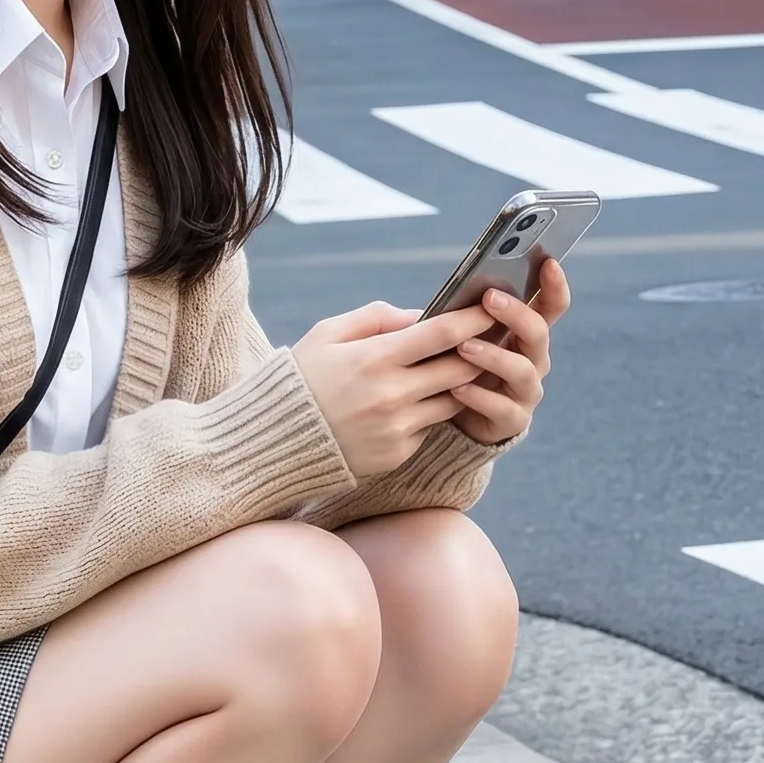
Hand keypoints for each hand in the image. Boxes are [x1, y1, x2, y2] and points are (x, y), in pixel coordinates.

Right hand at [293, 299, 496, 480]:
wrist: (273, 440)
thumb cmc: (302, 377)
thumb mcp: (328, 333)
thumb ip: (377, 318)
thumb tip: (421, 314)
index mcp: (374, 357)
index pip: (443, 333)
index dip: (473, 319)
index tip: (490, 308)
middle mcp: (392, 395)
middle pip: (461, 368)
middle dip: (480, 352)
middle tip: (488, 339)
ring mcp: (397, 428)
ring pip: (453, 400)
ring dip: (459, 384)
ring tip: (455, 368)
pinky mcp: (397, 454)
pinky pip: (430, 427)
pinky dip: (429, 411)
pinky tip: (416, 401)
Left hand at [451, 260, 570, 446]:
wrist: (456, 420)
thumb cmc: (460, 365)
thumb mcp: (465, 335)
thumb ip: (467, 313)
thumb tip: (458, 283)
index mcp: (526, 334)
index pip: (551, 306)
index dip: (555, 285)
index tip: (548, 262)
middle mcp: (534, 360)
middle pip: (538, 333)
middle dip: (516, 314)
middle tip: (488, 298)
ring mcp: (526, 391)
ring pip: (522, 371)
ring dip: (493, 356)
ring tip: (464, 347)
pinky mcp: (512, 420)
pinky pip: (502, 408)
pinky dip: (479, 397)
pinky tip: (457, 388)